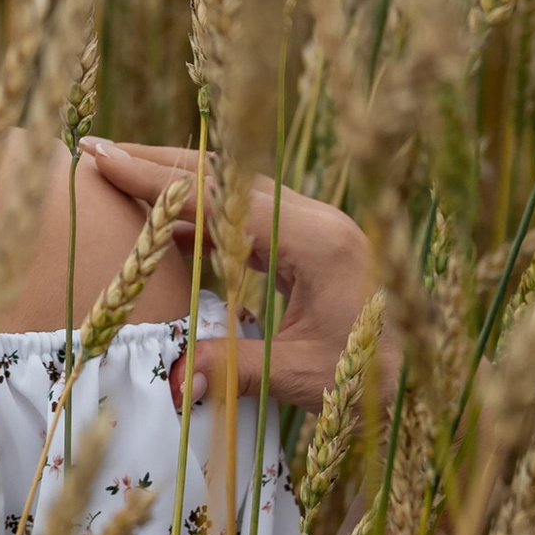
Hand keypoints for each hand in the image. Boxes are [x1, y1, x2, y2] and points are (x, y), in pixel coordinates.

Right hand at [79, 139, 371, 411]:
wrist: (439, 384)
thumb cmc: (380, 383)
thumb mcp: (304, 376)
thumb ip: (234, 366)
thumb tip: (170, 374)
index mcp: (316, 241)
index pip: (218, 198)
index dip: (154, 181)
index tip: (102, 159)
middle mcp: (319, 220)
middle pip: (225, 175)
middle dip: (158, 162)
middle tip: (96, 151)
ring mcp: (321, 229)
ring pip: (237, 189)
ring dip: (179, 184)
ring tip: (121, 176)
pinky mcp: (320, 246)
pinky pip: (252, 217)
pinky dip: (205, 215)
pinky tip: (169, 226)